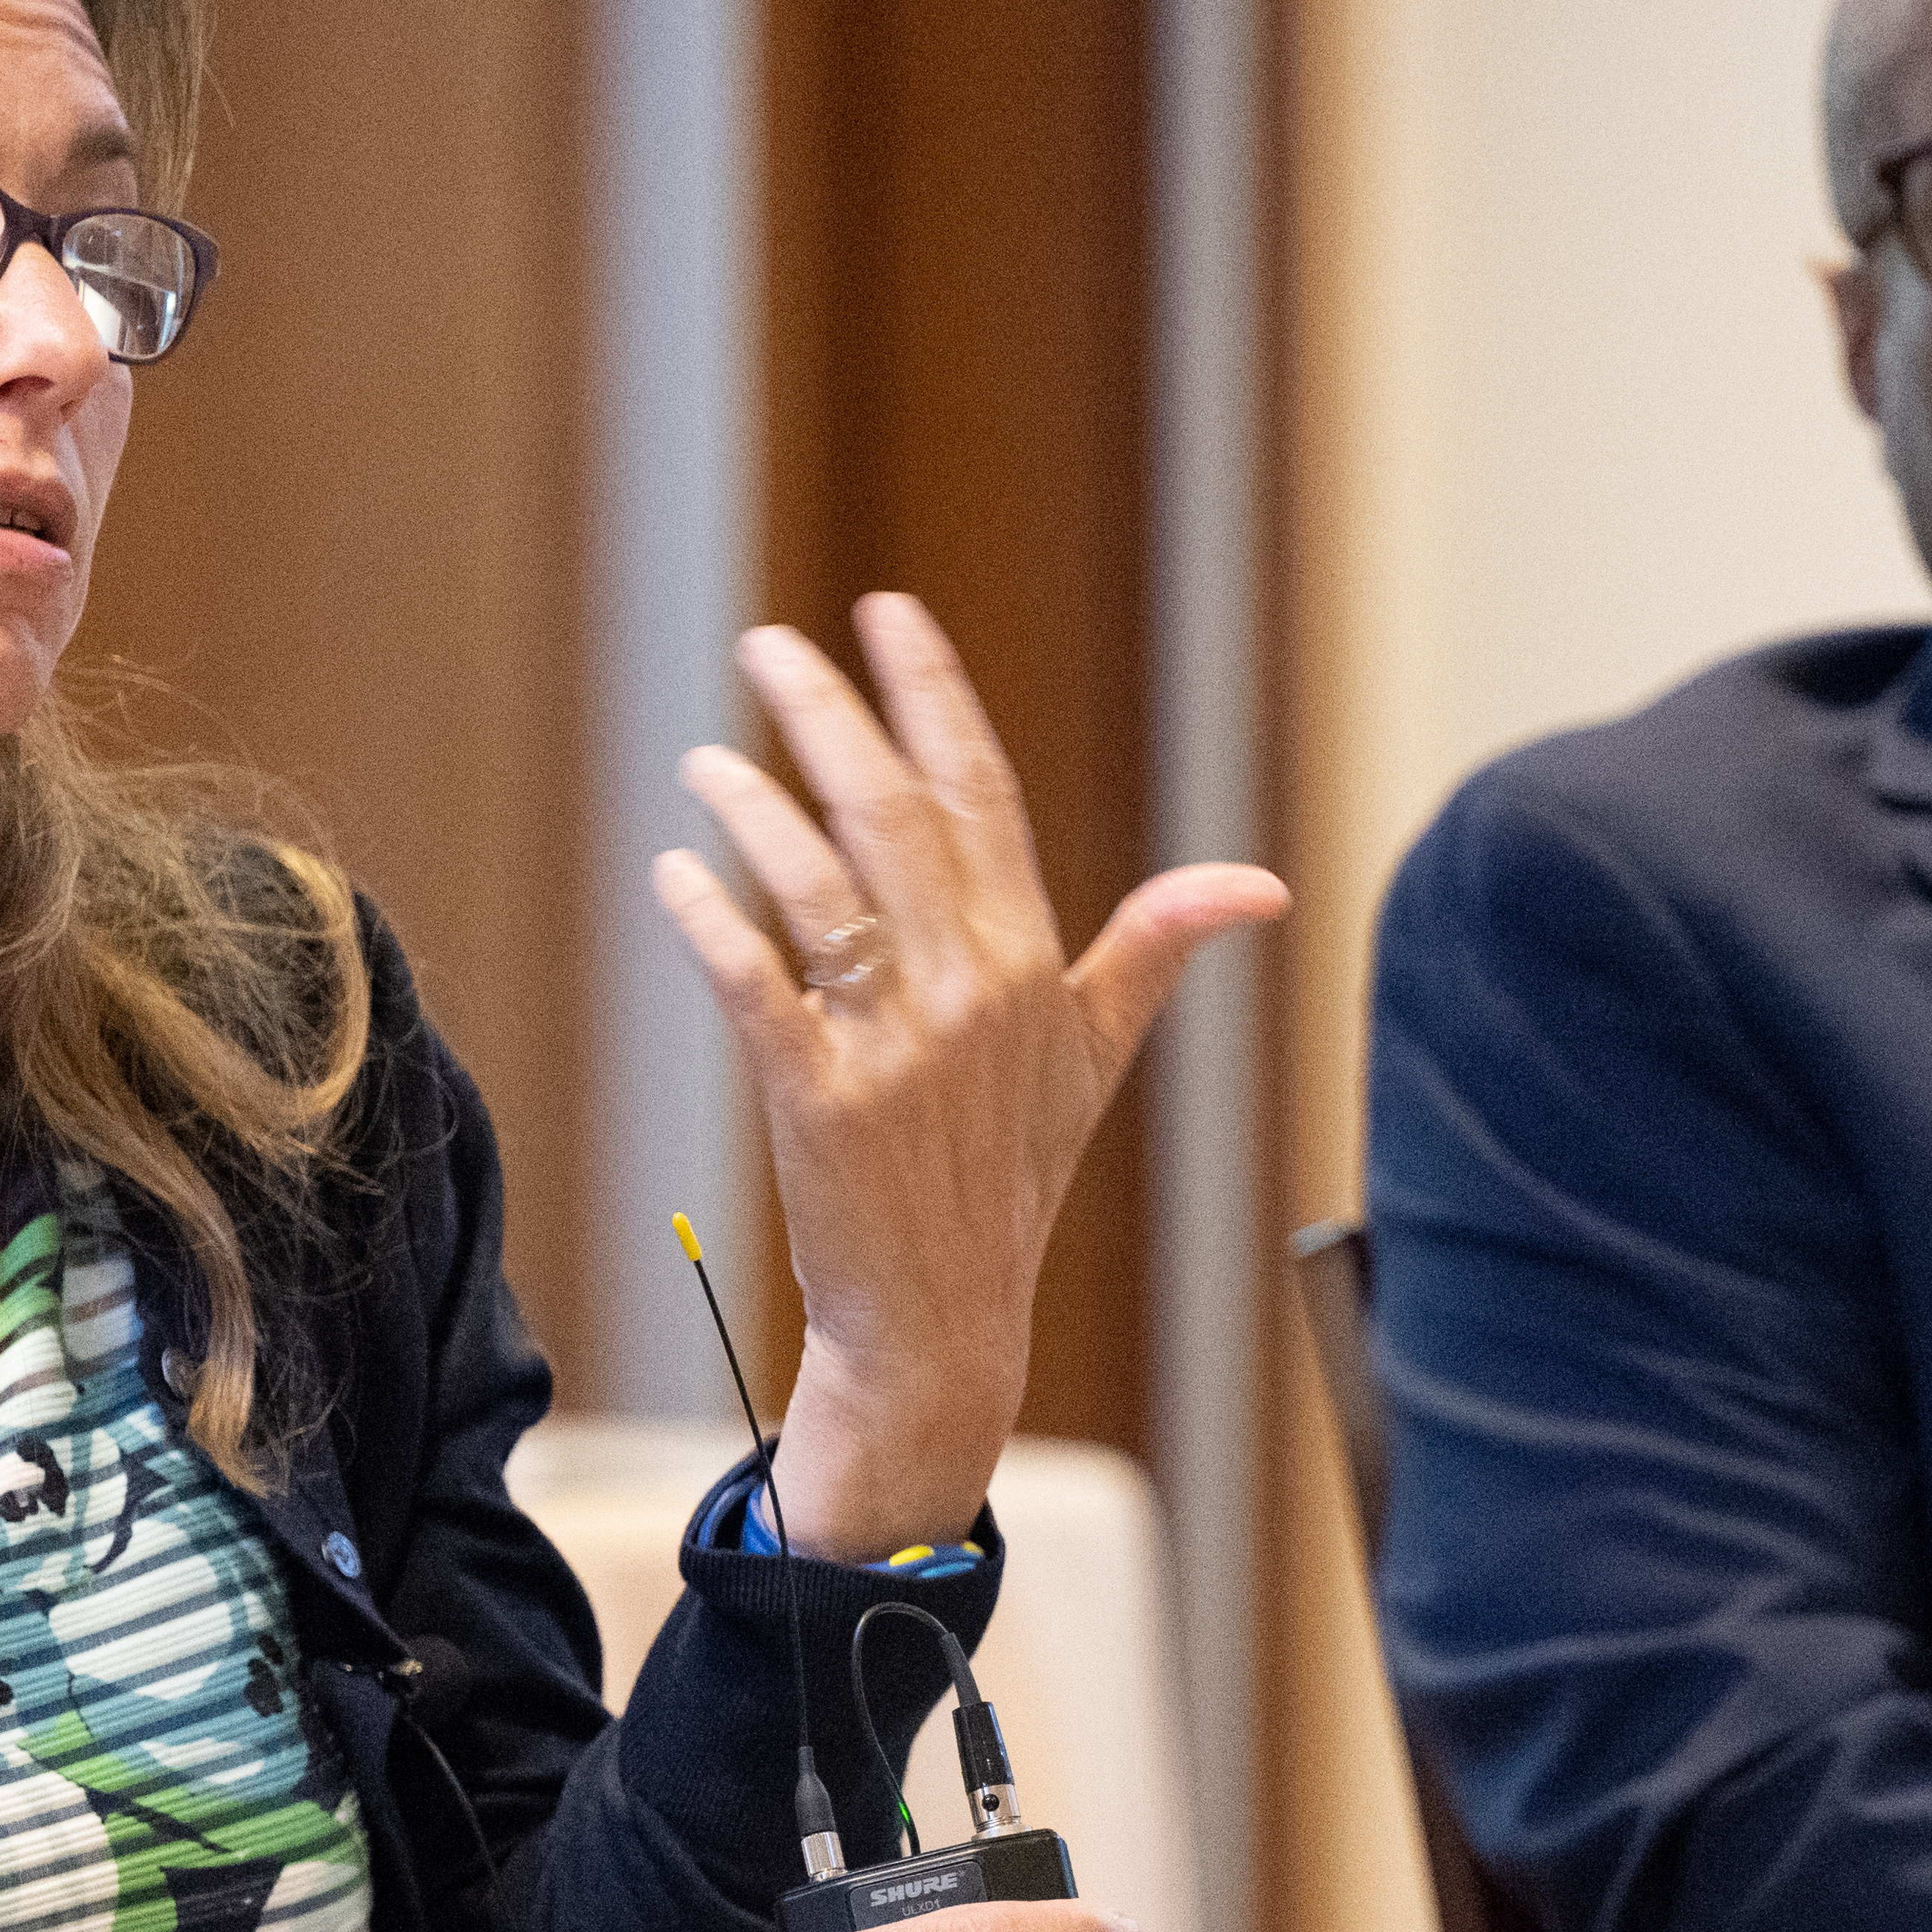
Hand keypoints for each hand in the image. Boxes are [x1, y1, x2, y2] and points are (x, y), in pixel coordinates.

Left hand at [653, 594, 1287, 1559]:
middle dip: (824, 713)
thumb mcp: (1096, 1057)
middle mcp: (969, 987)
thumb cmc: (1013, 1180)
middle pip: (889, 811)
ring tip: (702, 762)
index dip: (934, 693)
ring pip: (813, 884)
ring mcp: (893, 1044)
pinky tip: (674, 872)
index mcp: (1030, 962)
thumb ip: (1157, 950)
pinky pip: (754, 981)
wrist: (946, 1318)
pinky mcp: (819, 1099)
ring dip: (749, 808)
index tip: (889, 612)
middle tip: (768, 644)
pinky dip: (710, 918)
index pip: (982, 791)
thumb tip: (1257, 885)